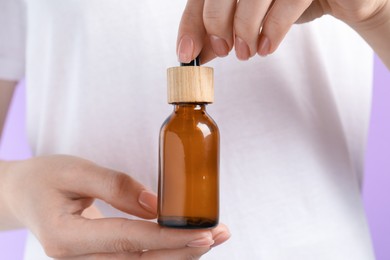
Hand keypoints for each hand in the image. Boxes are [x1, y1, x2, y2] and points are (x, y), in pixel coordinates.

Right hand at [1, 155, 229, 258]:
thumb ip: (115, 186)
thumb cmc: (43, 178)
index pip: (128, 241)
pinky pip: (135, 259)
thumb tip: (157, 205)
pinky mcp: (97, 258)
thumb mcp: (75, 170)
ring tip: (212, 238)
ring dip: (179, 253)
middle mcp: (77, 259)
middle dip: (184, 250)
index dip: (168, 239)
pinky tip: (185, 242)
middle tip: (220, 234)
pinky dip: (164, 252)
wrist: (22, 194)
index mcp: (65, 238)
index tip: (203, 234)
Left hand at [177, 0, 388, 62]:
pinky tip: (266, 47)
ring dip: (244, 30)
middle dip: (217, 24)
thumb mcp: (250, 16)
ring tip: (247, 52)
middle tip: (224, 50)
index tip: (187, 53)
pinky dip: (272, 30)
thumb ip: (222, 29)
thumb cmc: (289, 2)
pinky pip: (286, 2)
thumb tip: (195, 53)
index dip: (192, 23)